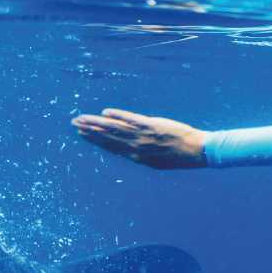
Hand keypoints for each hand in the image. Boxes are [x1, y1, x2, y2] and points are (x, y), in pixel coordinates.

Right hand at [71, 108, 206, 169]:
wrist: (196, 151)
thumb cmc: (179, 156)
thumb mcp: (157, 160)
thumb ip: (140, 152)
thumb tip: (126, 148)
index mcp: (136, 156)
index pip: (110, 146)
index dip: (95, 139)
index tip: (82, 134)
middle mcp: (136, 147)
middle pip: (108, 137)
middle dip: (90, 130)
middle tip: (74, 124)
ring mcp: (143, 136)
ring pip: (115, 129)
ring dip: (97, 123)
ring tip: (83, 119)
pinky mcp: (151, 126)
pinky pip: (131, 120)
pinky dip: (118, 116)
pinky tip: (106, 112)